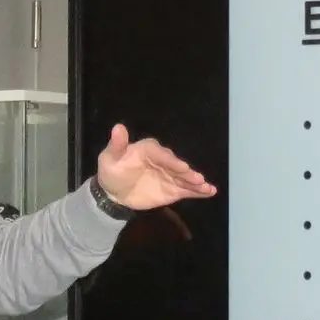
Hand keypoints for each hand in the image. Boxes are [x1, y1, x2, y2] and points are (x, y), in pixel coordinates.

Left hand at [97, 124, 217, 210]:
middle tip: (197, 178)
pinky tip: (210, 192)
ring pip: (185, 178)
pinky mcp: (174, 188)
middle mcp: (163, 160)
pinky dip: (198, 191)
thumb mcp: (109, 158)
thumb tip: (118, 127)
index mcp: (149, 149)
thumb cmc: (112, 171)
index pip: (162, 154)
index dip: (171, 161)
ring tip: (205, 186)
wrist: (115, 193)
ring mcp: (170, 175)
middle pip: (177, 166)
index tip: (182, 167)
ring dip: (196, 182)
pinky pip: (187, 189)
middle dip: (187, 172)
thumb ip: (117, 145)